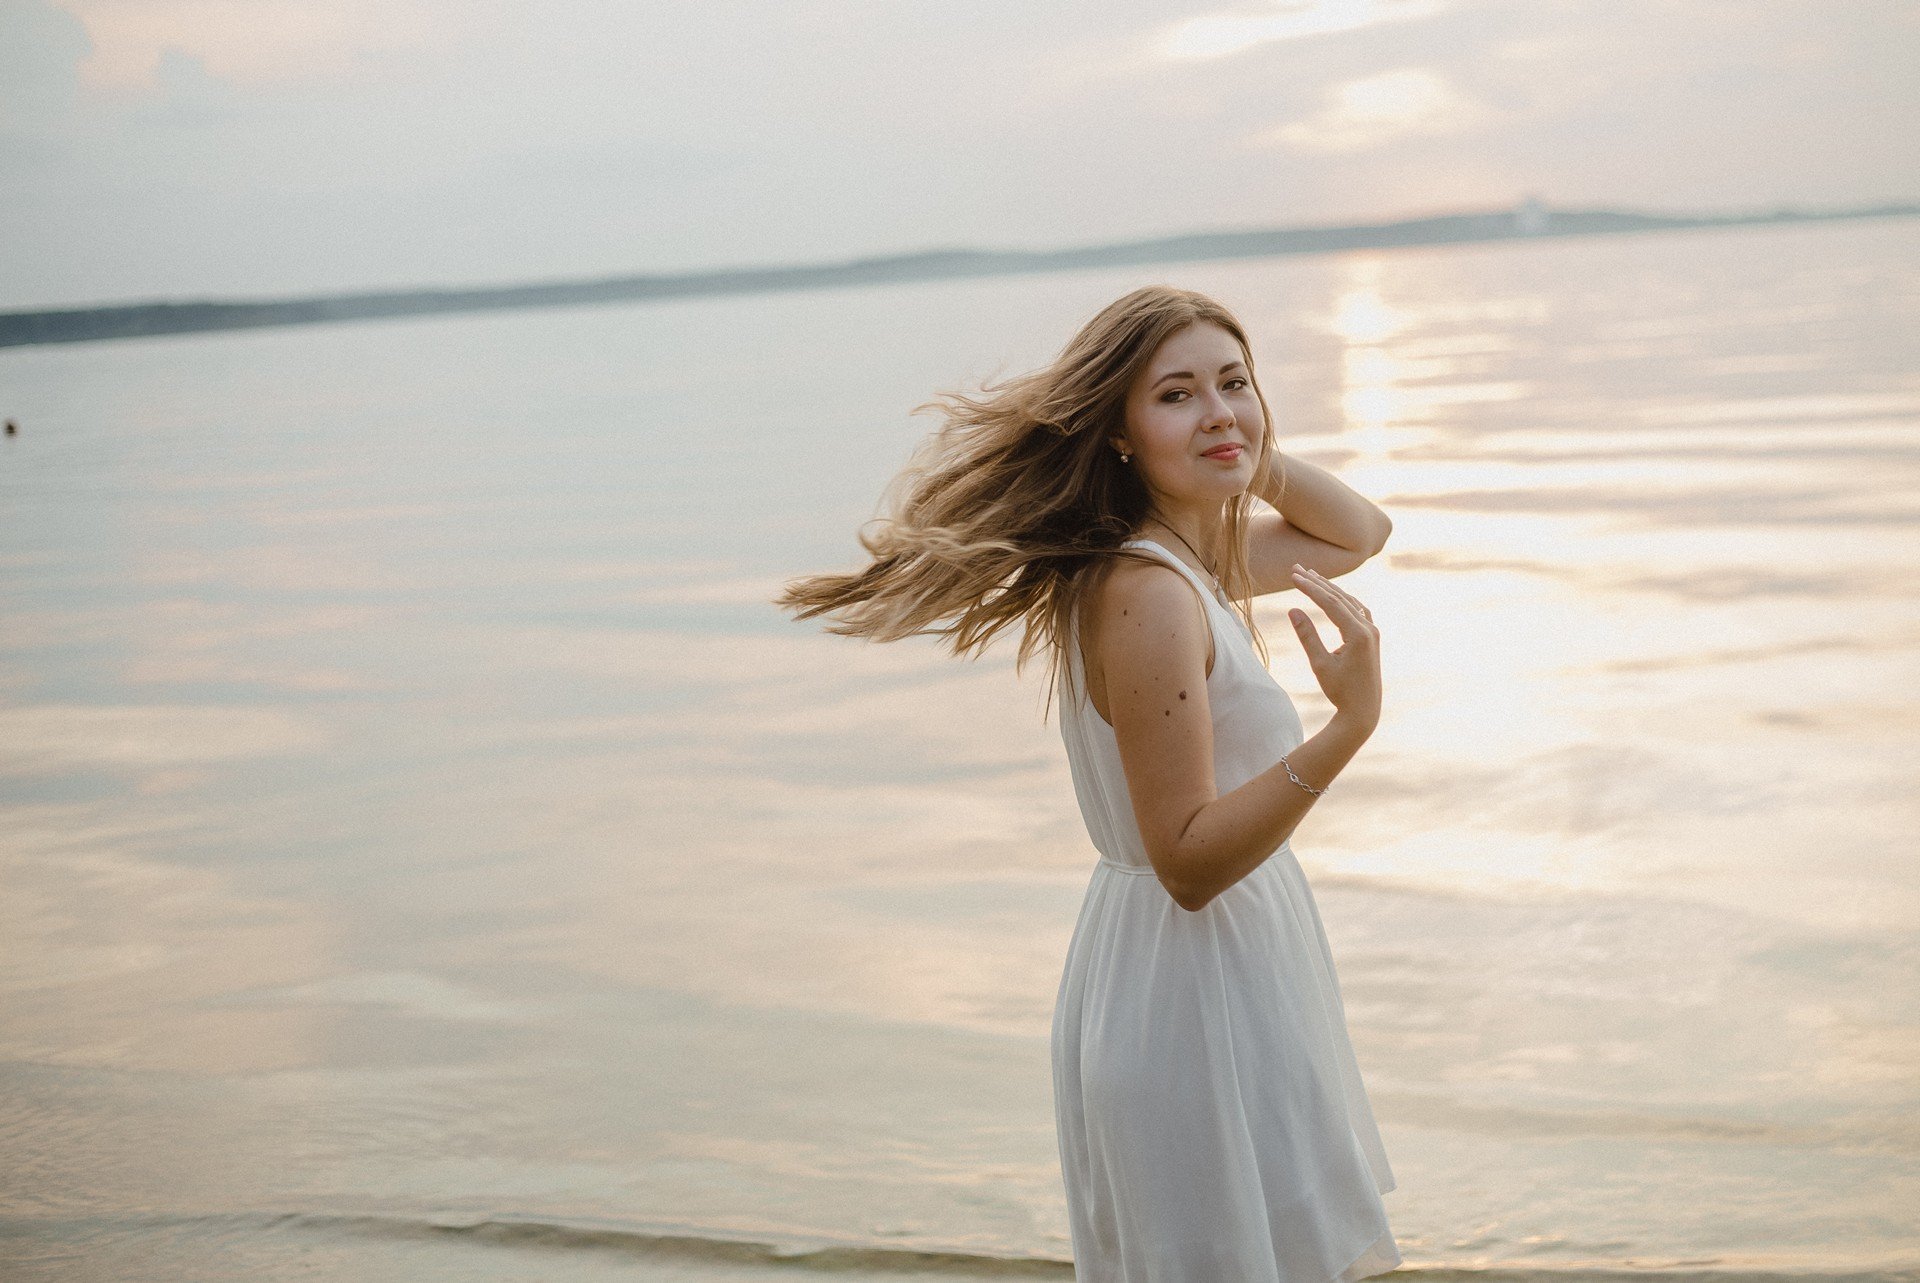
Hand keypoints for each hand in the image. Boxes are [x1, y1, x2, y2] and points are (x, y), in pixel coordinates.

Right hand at [1286, 565, 1380, 729]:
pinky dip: (1343, 600)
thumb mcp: (1320, 664)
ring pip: (1350, 602)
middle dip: (1317, 582)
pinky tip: (1333, 596)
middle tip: (1297, 569)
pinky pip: (1358, 610)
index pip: (1331, 603)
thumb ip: (1307, 636)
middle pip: (1341, 598)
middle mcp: (1369, 629)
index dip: (1310, 588)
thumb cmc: (1340, 691)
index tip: (1293, 576)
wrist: (1364, 711)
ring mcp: (1373, 632)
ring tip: (1312, 576)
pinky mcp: (1372, 637)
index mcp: (1358, 634)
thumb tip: (1293, 610)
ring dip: (1330, 589)